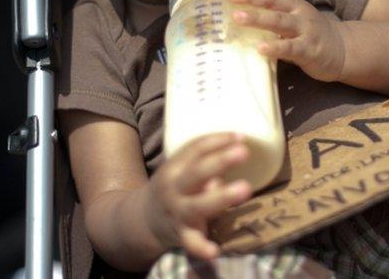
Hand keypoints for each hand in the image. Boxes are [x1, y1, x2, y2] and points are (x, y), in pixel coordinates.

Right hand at [147, 133, 252, 259]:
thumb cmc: (174, 189)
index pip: (196, 148)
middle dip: (220, 162)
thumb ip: (205, 163)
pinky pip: (191, 242)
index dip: (219, 140)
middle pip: (197, 172)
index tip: (242, 137)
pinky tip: (215, 251)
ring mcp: (177, 212)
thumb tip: (239, 149)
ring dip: (222, 197)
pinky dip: (201, 247)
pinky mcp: (181, 235)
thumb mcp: (181, 171)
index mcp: (175, 168)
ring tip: (246, 189)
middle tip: (243, 152)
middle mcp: (174, 188)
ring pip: (197, 205)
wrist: (143, 221)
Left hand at [229, 0, 345, 82]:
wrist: (342, 50)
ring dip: (257, 18)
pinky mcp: (309, 49)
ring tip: (238, 17)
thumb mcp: (294, 16)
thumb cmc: (309, 33)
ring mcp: (305, 29)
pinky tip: (260, 48)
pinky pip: (290, 48)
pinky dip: (275, 47)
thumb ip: (273, 12)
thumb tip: (239, 10)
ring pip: (279, 21)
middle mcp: (299, 11)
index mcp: (293, 2)